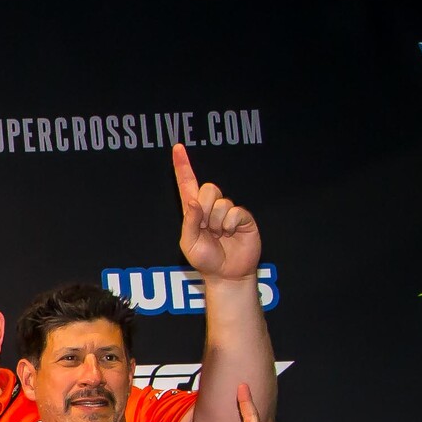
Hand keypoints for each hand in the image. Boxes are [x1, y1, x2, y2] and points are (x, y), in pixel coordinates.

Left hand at [173, 144, 260, 284]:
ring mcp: (228, 211)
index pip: (187, 184)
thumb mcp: (189, 243)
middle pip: (208, 188)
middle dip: (205, 209)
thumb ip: (190, 222)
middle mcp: (211, 207)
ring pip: (221, 202)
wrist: (226, 274)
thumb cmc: (205, 259)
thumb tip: (194, 202)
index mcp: (194, 211)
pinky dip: (230, 225)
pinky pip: (235, 212)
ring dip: (217, 223)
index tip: (177, 147)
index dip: (183, 166)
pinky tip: (231, 235)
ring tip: (219, 236)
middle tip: (207, 229)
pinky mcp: (243, 217)